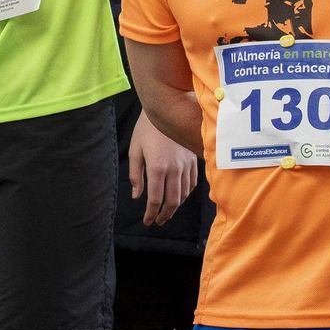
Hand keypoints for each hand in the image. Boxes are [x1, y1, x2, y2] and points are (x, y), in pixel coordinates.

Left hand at [129, 110, 197, 226]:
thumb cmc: (146, 129)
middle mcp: (175, 168)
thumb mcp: (135, 150)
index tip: (147, 221)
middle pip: (172, 201)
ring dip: (175, 206)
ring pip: (184, 194)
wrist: (167, 109)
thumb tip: (137, 196)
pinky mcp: (194, 160)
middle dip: (164, 215)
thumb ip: (136, 175)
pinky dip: (186, 194)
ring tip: (167, 212)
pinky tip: (179, 197)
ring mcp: (187, 164)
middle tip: (157, 221)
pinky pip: (192, 183)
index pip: (156, 199)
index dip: (151, 213)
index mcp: (157, 167)